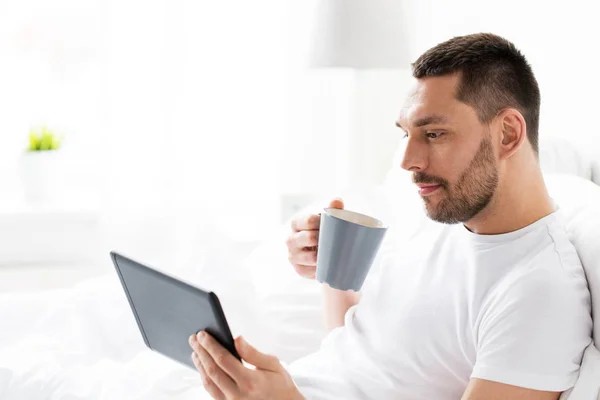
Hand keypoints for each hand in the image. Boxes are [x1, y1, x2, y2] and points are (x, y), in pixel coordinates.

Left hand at [189, 332, 303, 399]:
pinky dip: (205, 377)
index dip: (210, 345)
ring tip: (196, 350)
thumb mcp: (273, 365)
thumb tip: (236, 339)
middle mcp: (237, 395)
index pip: (223, 359)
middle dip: (201, 351)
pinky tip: (203, 366)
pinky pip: (212, 391)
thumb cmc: (281, 385)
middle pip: (212, 370)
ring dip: (199, 365)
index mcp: (250, 381)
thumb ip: (252, 353)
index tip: (202, 334)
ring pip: (208, 382)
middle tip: (193, 338)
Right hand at [286, 198, 343, 278]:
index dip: (320, 222)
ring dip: (323, 256)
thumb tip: (337, 201)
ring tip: (334, 254)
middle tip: (336, 240)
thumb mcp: (326, 219)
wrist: (319, 251)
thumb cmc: (323, 231)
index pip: (307, 220)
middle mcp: (291, 239)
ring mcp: (293, 255)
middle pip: (308, 238)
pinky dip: (321, 270)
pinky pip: (311, 271)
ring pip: (309, 257)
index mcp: (296, 223)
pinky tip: (328, 267)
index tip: (332, 224)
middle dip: (323, 239)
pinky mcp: (299, 269)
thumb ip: (332, 209)